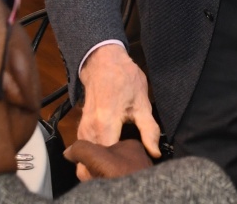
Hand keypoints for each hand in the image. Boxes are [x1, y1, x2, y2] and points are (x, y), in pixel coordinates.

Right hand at [75, 45, 159, 180]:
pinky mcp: (81, 130)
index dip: (118, 170)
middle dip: (108, 173)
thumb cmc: (124, 79)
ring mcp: (83, 131)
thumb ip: (149, 130)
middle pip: (93, 164)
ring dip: (99, 168)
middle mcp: (89, 131)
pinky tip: (110, 160)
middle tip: (125, 175)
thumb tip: (154, 153)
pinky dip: (94, 160)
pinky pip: (85, 152)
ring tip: (118, 170)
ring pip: (85, 161)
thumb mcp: (142, 102)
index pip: (106, 160)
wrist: (102, 62)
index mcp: (105, 124)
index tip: (131, 172)